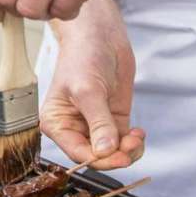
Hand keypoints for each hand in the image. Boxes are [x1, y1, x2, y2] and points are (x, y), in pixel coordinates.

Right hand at [41, 20, 144, 169]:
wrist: (101, 37)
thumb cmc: (83, 57)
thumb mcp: (89, 90)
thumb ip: (99, 122)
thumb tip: (105, 150)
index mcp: (57, 123)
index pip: (77, 152)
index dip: (98, 159)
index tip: (118, 157)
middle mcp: (74, 127)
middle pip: (95, 156)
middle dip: (115, 155)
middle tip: (131, 146)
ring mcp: (95, 125)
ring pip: (112, 153)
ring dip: (127, 151)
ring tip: (136, 137)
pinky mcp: (113, 120)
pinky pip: (123, 143)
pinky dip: (133, 144)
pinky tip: (138, 133)